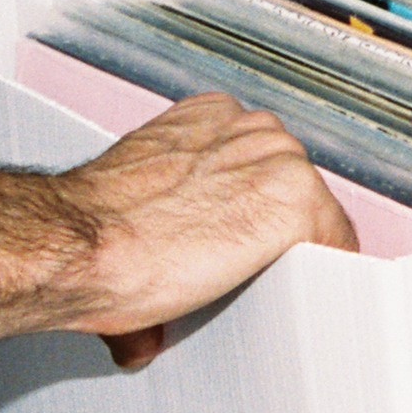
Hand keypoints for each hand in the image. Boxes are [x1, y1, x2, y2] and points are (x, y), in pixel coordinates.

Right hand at [48, 95, 357, 367]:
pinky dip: (323, 273)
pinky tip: (299, 293)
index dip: (258, 210)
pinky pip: (334, 246)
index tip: (244, 237)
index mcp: (212, 119)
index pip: (269, 165)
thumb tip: (164, 282)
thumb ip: (169, 216)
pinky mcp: (296, 205)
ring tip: (265, 288)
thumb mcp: (138, 195)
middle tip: (247, 270)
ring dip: (298, 253)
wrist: (77, 243)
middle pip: (299, 189)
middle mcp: (251, 130)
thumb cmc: (93, 228)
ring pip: (318, 217)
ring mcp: (279, 163)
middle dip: (277, 232)